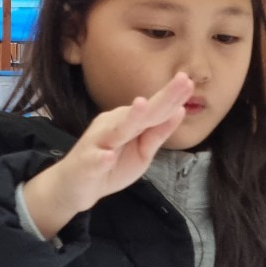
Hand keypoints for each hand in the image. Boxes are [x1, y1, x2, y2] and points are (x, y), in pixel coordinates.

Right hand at [36, 73, 192, 220]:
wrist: (76, 186)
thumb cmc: (112, 165)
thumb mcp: (142, 150)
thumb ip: (158, 132)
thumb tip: (180, 110)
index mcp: (128, 121)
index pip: (154, 109)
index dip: (172, 96)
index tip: (190, 81)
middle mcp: (113, 126)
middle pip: (141, 113)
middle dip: (161, 98)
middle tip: (183, 81)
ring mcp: (97, 143)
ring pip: (116, 131)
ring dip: (129, 119)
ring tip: (142, 105)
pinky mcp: (85, 164)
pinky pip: (93, 161)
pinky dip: (100, 159)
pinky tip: (107, 157)